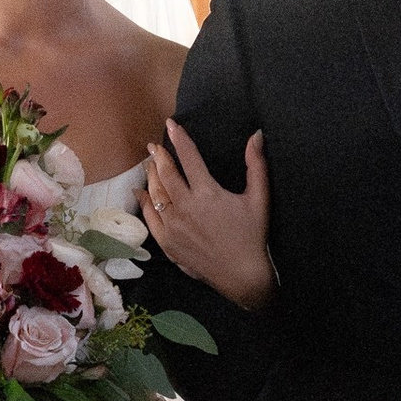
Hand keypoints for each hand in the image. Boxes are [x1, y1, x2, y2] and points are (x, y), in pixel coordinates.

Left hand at [143, 120, 275, 312]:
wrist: (242, 275)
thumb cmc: (252, 236)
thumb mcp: (259, 198)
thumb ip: (256, 165)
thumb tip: (256, 136)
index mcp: (208, 193)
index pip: (189, 158)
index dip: (180, 139)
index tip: (172, 125)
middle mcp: (186, 207)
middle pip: (166, 174)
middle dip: (159, 156)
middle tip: (155, 145)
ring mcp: (173, 225)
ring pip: (156, 193)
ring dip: (151, 175)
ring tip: (150, 164)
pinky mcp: (167, 242)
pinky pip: (150, 217)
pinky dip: (145, 201)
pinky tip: (141, 191)